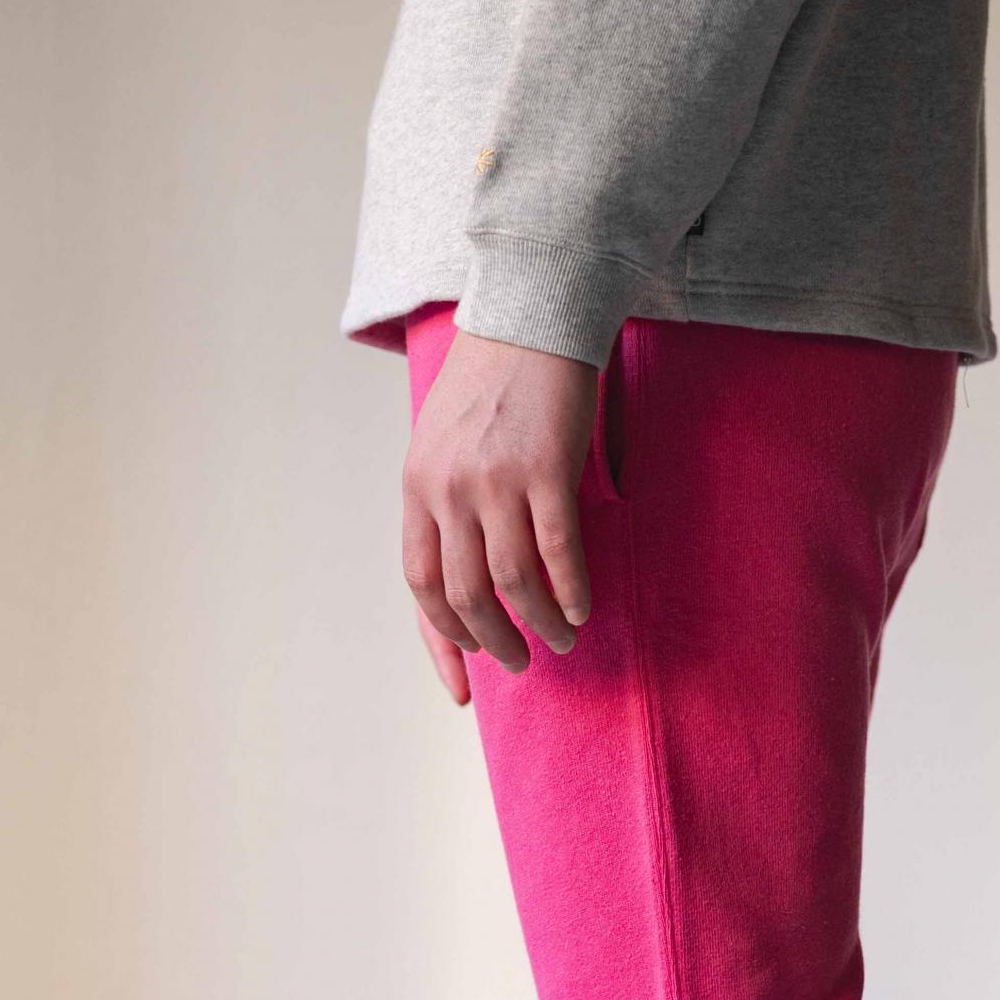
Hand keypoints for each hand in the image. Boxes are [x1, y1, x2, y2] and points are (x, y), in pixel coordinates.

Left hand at [402, 329, 597, 702]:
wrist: (529, 314)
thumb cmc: (491, 380)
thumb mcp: (441, 440)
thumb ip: (444, 500)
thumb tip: (462, 570)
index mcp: (418, 486)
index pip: (420, 584)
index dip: (442, 641)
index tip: (463, 685)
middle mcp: (449, 489)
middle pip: (466, 594)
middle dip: (494, 641)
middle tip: (519, 661)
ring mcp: (496, 480)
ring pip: (514, 583)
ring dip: (540, 623)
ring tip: (560, 638)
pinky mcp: (546, 470)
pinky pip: (558, 553)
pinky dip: (571, 590)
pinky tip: (581, 608)